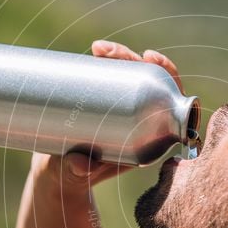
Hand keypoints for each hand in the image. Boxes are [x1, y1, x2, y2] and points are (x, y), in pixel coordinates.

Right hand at [31, 40, 185, 189]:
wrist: (59, 174)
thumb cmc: (73, 178)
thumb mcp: (76, 176)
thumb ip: (79, 173)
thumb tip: (81, 165)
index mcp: (150, 139)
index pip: (168, 101)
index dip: (167, 75)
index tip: (147, 58)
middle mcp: (141, 122)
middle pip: (148, 82)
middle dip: (133, 59)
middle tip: (107, 52)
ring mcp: (123, 109)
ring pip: (130, 76)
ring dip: (120, 55)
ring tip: (99, 49)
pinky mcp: (106, 102)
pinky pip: (114, 78)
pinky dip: (108, 61)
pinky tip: (98, 49)